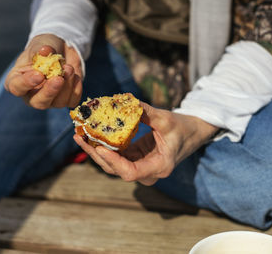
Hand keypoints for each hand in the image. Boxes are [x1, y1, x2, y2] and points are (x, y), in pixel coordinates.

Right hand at [4, 34, 82, 108]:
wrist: (61, 50)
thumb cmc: (44, 48)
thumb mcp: (39, 45)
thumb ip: (40, 49)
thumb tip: (45, 50)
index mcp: (18, 81)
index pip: (17, 88)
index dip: (27, 83)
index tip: (39, 74)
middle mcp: (32, 95)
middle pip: (38, 102)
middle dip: (50, 91)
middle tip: (58, 78)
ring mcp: (50, 100)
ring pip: (58, 102)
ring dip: (67, 85)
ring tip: (69, 68)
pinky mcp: (65, 100)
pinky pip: (72, 101)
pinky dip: (76, 89)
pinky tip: (75, 76)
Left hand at [74, 102, 218, 185]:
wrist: (192, 133)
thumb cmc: (182, 128)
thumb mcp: (166, 119)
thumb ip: (145, 112)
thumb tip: (124, 100)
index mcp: (158, 166)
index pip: (130, 172)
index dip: (113, 162)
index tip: (100, 148)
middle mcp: (147, 172)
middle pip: (115, 169)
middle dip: (96, 154)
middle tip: (80, 137)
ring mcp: (139, 167)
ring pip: (112, 164)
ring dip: (95, 150)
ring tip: (79, 135)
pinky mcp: (134, 159)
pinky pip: (115, 156)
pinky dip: (103, 146)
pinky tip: (90, 134)